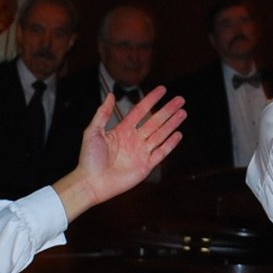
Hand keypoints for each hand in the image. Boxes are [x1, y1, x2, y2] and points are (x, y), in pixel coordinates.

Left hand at [54, 88, 185, 220]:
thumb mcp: (92, 132)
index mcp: (123, 130)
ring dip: (172, 124)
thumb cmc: (89, 158)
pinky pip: (161, 153)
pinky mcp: (146, 166)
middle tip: (180, 100)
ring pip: (161, 135)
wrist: (91, 182)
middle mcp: (134, 140)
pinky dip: (170, 144)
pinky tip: (178, 134)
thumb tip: (111, 95)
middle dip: (167, 110)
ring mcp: (141, 153)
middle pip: (155, 121)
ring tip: (183, 113)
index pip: (140, 111)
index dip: (151, 100)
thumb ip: (103, 113)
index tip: (162, 90)